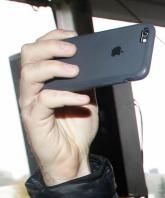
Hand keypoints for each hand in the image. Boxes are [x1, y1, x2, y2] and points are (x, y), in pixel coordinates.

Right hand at [18, 30, 97, 185]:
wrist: (74, 158)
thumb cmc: (76, 129)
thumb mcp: (87, 99)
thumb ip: (88, 81)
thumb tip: (98, 63)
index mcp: (43, 79)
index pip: (39, 48)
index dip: (53, 37)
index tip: (74, 35)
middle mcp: (33, 87)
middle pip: (29, 54)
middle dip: (50, 46)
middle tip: (72, 49)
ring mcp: (31, 101)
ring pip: (31, 73)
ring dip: (54, 67)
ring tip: (76, 70)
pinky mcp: (34, 117)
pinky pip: (45, 100)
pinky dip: (66, 96)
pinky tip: (82, 98)